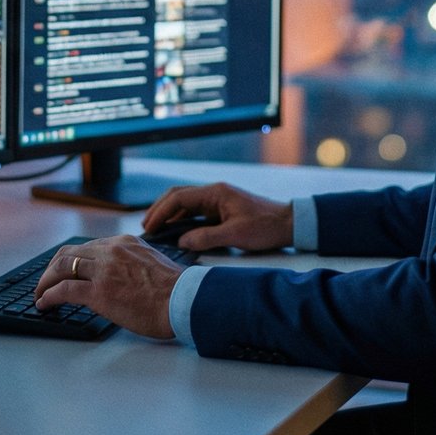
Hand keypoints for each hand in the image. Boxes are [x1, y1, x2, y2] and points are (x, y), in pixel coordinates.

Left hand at [33, 235, 182, 339]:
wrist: (183, 300)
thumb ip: (132, 262)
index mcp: (124, 243)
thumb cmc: (174, 290)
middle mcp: (111, 251)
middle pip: (68, 253)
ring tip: (40, 295)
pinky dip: (49, 296)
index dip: (70, 260)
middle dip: (51, 268)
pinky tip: (45, 304)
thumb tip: (121, 275)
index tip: (64, 270)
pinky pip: (64, 290)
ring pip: (61, 268)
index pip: (87, 247)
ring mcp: (103, 270)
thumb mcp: (151, 262)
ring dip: (45, 282)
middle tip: (45, 282)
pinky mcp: (99, 292)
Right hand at [141, 182, 292, 252]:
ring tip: (156, 230)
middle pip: (178, 197)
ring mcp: (218, 201)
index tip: (149, 226)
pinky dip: (182, 221)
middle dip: (160, 210)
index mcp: (216, 193)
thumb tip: (182, 241)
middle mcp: (214, 193)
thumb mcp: (235, 235)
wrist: (288, 224)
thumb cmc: (265, 226)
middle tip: (147, 227)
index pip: (179, 197)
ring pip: (186, 205)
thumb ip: (206, 238)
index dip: (161, 211)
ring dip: (170, 215)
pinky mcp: (222, 210)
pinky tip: (176, 232)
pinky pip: (196, 213)